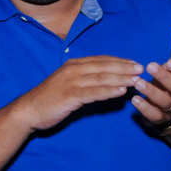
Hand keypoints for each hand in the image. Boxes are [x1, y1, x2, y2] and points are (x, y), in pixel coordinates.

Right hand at [14, 56, 143, 131]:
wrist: (28, 111)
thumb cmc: (49, 99)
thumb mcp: (67, 84)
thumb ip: (84, 80)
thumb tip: (105, 81)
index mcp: (73, 65)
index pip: (101, 60)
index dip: (119, 61)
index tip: (135, 63)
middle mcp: (73, 70)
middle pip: (104, 66)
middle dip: (124, 67)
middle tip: (142, 69)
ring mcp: (71, 82)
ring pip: (101, 78)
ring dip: (121, 78)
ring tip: (137, 80)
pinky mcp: (70, 95)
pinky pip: (93, 92)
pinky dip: (109, 91)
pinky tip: (122, 92)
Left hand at [132, 29, 170, 124]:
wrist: (167, 110)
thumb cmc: (170, 81)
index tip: (170, 62)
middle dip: (165, 78)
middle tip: (150, 66)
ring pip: (165, 103)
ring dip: (152, 92)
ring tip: (138, 82)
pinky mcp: (159, 119)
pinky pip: (154, 116)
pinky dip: (145, 109)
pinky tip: (134, 100)